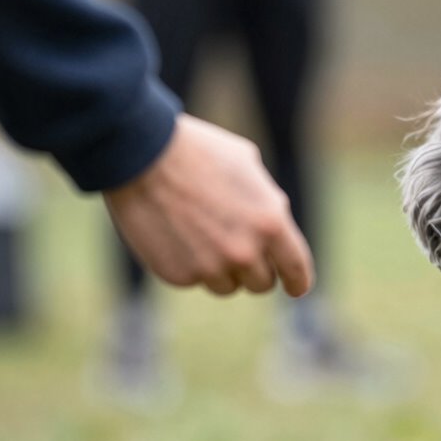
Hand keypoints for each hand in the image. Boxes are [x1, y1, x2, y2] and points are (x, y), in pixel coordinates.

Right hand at [103, 114, 313, 295]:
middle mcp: (244, 252)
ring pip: (228, 286)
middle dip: (255, 269)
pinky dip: (191, 265)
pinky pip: (195, 280)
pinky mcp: (179, 275)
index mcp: (271, 223)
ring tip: (203, 233)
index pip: (296, 269)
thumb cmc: (199, 152)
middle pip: (262, 284)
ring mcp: (210, 267)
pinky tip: (177, 234)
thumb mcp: (248, 166)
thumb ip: (267, 202)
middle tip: (238, 248)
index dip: (297, 282)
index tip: (295, 288)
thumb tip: (273, 231)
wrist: (142, 156)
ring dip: (223, 269)